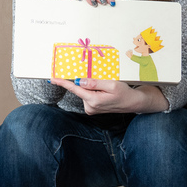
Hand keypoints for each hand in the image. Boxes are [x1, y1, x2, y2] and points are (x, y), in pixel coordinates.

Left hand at [51, 78, 167, 114]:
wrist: (133, 103)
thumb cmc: (125, 93)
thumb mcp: (112, 84)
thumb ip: (95, 83)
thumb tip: (80, 81)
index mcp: (94, 100)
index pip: (75, 89)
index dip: (63, 83)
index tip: (53, 78)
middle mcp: (90, 107)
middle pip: (81, 89)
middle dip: (87, 82)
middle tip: (103, 82)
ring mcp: (91, 109)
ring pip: (85, 91)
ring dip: (92, 86)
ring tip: (107, 88)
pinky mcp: (92, 108)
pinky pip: (88, 95)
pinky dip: (93, 90)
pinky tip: (104, 92)